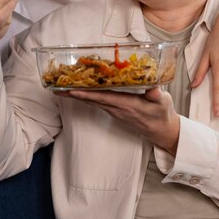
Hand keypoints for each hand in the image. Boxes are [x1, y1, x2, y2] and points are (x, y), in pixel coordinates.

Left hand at [58, 87, 179, 154]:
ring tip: (60, 87)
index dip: (87, 94)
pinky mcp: (115, 110)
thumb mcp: (163, 103)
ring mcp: (114, 110)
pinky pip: (97, 102)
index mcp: (127, 105)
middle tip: (55, 87)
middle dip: (73, 93)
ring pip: (92, 101)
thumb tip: (153, 89)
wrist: (161, 131)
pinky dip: (86, 96)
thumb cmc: (162, 115)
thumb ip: (157, 96)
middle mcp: (117, 109)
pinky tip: (78, 90)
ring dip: (76, 94)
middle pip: (91, 100)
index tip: (72, 90)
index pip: (103, 98)